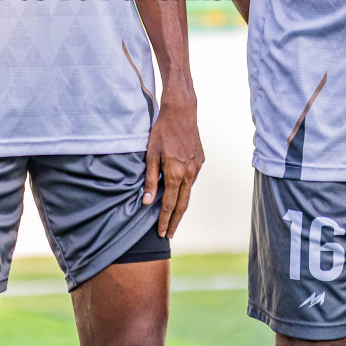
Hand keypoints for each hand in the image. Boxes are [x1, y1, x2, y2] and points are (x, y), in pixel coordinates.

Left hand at [144, 91, 202, 237]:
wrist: (181, 112)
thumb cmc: (162, 131)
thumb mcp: (150, 154)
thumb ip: (150, 179)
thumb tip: (146, 201)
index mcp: (176, 173)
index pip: (169, 204)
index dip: (165, 220)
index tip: (162, 233)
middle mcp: (189, 173)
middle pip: (182, 204)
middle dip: (175, 221)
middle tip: (169, 234)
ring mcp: (197, 167)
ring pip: (189, 192)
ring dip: (180, 206)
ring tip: (173, 218)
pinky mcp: (200, 160)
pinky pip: (192, 180)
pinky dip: (185, 190)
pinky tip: (179, 193)